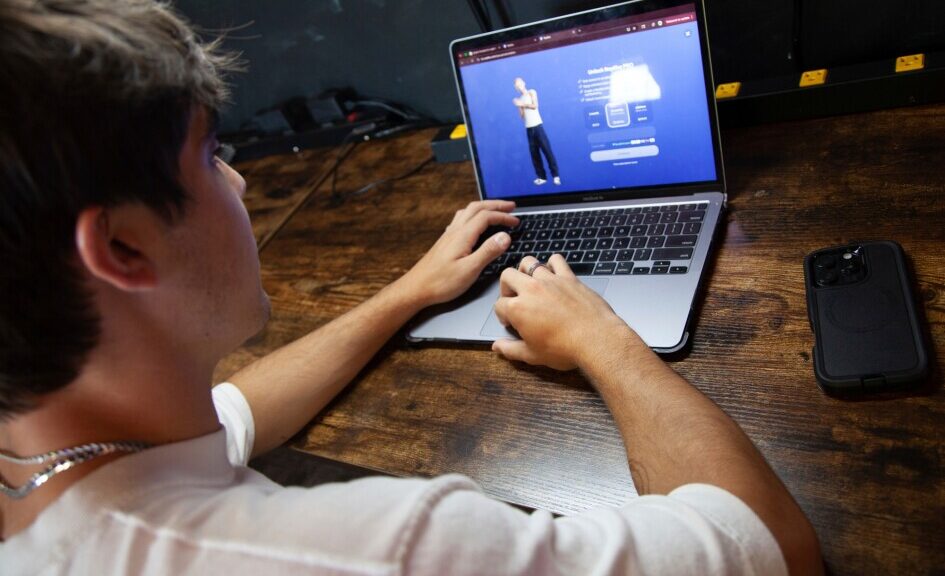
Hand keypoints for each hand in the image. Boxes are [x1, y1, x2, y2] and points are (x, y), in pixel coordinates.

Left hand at [401, 200, 517, 306]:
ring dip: (483, 208)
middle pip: (476, 208)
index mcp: (463, 236)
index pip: (486, 217)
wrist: (416, 289)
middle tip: (511, 206)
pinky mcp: (445, 242)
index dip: (503, 216)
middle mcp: (455, 231)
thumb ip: (488, 251)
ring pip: (467, 212)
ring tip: (495, 210)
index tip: (516, 222)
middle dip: (495, 205)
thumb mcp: (470, 270)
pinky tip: (473, 224)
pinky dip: (472, 216)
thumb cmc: (441, 283)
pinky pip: (460, 220)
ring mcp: (448, 235)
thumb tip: (505, 236)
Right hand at [492, 255, 631, 370]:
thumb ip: (510, 349)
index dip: (502, 314)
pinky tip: (553, 274)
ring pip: (529, 263)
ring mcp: (550, 281)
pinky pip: (556, 260)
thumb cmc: (565, 349)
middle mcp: (531, 290)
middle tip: (514, 298)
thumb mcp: (533, 355)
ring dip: (525, 271)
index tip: (509, 321)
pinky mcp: (568, 277)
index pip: (499, 305)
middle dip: (506, 287)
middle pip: (507, 276)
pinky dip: (552, 263)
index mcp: (518, 309)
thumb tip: (497, 347)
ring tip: (529, 282)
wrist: (596, 340)